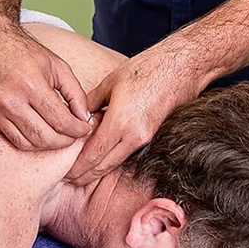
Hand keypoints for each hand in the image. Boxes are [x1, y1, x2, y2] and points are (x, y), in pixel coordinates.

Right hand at [0, 21, 91, 150]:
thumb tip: (83, 119)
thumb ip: (75, 93)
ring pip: (26, 143)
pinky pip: (9, 136)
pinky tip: (36, 129)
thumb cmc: (25, 51)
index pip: (61, 121)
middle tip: (72, 137)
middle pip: (44, 138)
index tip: (84, 129)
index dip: (77, 130)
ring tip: (56, 135)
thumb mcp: (57, 65)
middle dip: (63, 142)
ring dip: (45, 144)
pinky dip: (26, 138)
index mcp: (32, 85)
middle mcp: (10, 99)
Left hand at [65, 45, 203, 184]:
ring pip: (117, 162)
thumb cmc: (147, 68)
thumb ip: (91, 102)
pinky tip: (104, 158)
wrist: (183, 67)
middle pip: (105, 165)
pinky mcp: (154, 136)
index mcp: (121, 121)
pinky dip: (114, 158)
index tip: (65, 173)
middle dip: (85, 175)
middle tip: (69, 180)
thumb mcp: (111, 82)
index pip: (93, 154)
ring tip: (83, 174)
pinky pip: (129, 152)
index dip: (77, 167)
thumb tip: (78, 117)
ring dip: (99, 170)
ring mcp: (147, 138)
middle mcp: (135, 135)